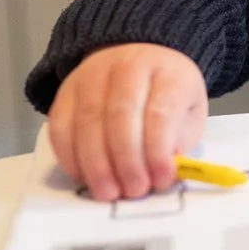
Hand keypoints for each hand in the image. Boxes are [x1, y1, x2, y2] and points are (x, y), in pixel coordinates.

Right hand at [47, 44, 208, 201]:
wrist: (139, 58)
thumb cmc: (167, 95)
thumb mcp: (188, 114)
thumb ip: (180, 141)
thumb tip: (166, 171)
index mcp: (168, 72)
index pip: (161, 111)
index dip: (159, 150)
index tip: (161, 179)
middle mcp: (129, 66)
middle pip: (121, 115)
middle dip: (126, 161)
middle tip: (133, 191)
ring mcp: (92, 75)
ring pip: (87, 122)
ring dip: (97, 164)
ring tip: (109, 191)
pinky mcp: (66, 90)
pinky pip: (60, 126)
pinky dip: (70, 157)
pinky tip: (84, 176)